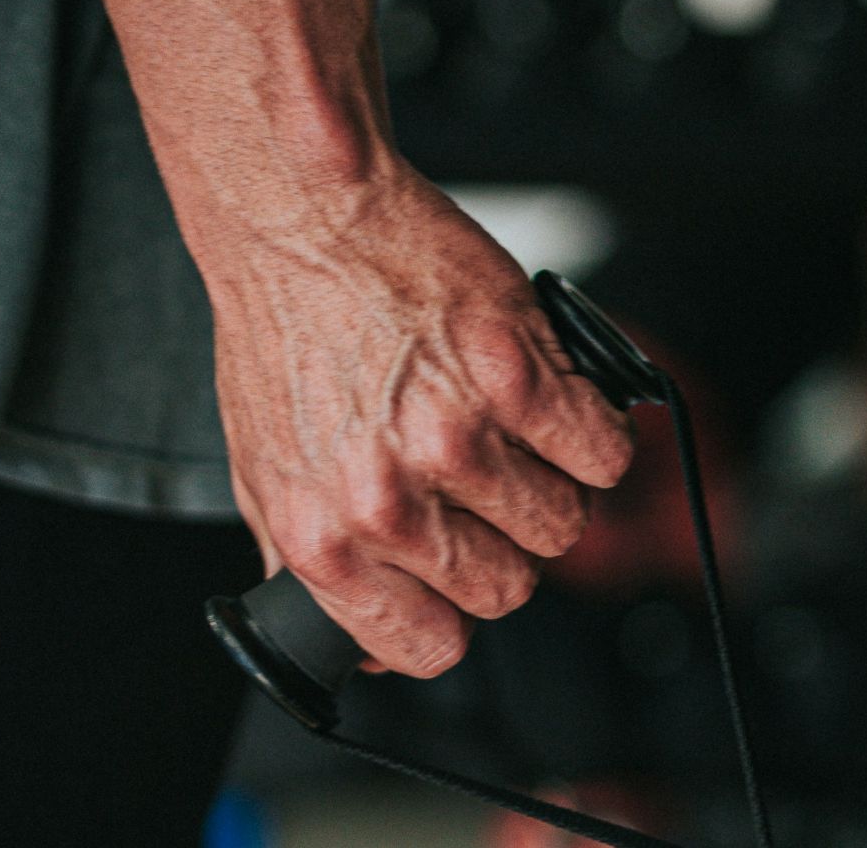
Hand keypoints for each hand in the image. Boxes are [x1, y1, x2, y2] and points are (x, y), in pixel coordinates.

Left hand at [204, 165, 633, 677]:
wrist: (301, 219)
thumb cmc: (282, 328)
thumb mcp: (265, 468)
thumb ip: (309, 560)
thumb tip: (364, 636)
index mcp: (325, 539)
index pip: (431, 647)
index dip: (453, 612)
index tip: (455, 576)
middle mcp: (389, 501)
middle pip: (509, 588)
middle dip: (504, 542)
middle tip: (480, 484)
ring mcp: (456, 440)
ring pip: (562, 523)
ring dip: (549, 483)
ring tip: (504, 428)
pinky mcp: (515, 377)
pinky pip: (601, 452)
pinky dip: (590, 430)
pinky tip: (546, 398)